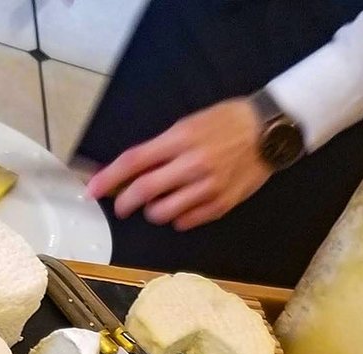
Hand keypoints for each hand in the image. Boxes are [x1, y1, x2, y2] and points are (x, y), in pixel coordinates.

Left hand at [86, 99, 273, 230]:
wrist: (270, 130)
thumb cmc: (227, 122)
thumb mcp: (189, 124)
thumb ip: (161, 148)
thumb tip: (131, 170)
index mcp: (180, 139)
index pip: (134, 161)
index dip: (108, 178)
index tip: (92, 190)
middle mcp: (192, 164)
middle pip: (143, 191)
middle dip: (124, 202)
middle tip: (122, 206)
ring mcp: (208, 186)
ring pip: (163, 213)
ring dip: (153, 211)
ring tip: (159, 202)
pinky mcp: (222, 204)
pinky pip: (187, 221)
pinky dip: (177, 218)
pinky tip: (182, 207)